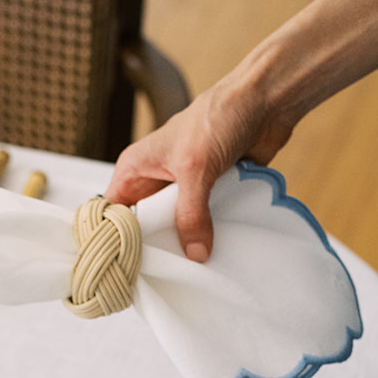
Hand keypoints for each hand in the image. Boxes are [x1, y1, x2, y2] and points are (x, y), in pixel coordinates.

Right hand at [104, 72, 296, 260]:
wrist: (264, 103)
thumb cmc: (217, 117)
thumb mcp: (194, 169)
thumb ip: (190, 214)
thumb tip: (195, 253)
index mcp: (137, 169)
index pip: (113, 212)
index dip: (115, 238)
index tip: (125, 267)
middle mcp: (156, 181)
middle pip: (145, 226)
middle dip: (154, 247)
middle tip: (160, 274)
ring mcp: (184, 189)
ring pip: (176, 228)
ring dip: (186, 243)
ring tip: (188, 271)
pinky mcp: (211, 195)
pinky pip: (205, 224)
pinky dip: (210, 237)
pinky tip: (213, 255)